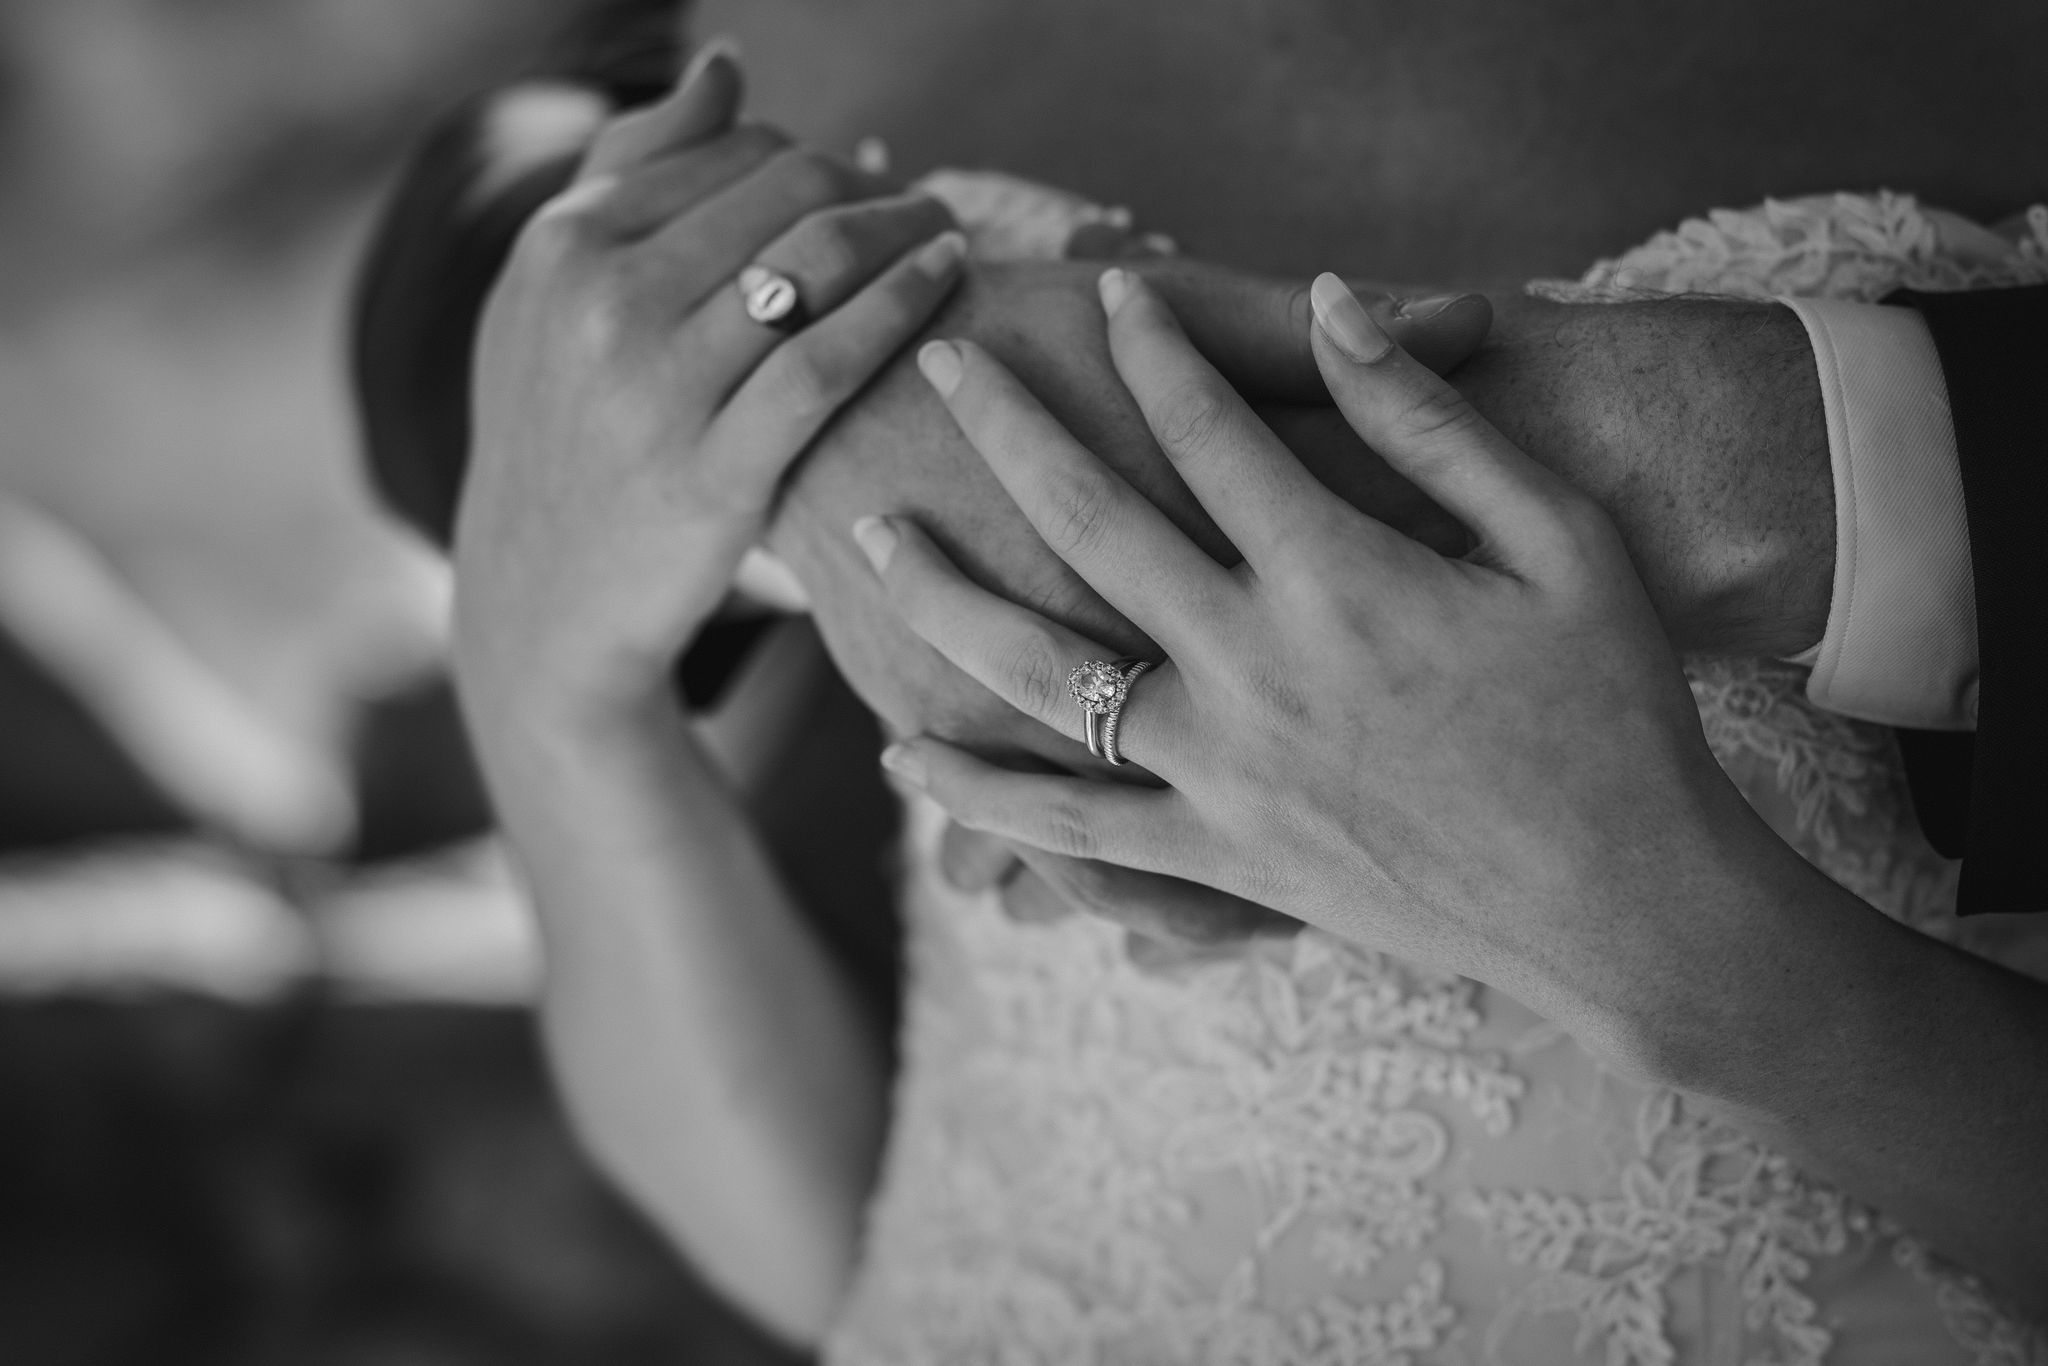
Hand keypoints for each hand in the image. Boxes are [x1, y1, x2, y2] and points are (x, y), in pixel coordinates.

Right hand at [451, 46, 964, 731]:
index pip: (734, 149)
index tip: (865, 187)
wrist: (544, 600)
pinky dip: (904, 303)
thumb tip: (727, 64)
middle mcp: (600, 300)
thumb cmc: (566, 430)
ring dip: (910, 229)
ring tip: (952, 238)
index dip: (820, 158)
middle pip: (788, 190)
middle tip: (925, 212)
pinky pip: (830, 359)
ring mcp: (653, 388)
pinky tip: (951, 280)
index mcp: (562, 241)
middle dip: (876, 188)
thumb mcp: (556, 292)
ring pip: (817, 260)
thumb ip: (634, 167)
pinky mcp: (712, 473)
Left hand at [860, 269, 1805, 1063]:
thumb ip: (1432, 420)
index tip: (1105, 288)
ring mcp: (1222, 774)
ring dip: (940, 594)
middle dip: (1005, 423)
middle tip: (936, 356)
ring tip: (869, 534)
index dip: (1153, 343)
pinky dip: (980, 799)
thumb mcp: (1557, 537)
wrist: (1625, 904)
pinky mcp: (1218, 862)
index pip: (1208, 425)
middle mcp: (1253, 669)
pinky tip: (905, 757)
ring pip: (1039, 675)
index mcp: (1339, 578)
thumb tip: (1336, 299)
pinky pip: (1072, 832)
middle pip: (1088, 521)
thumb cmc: (1613, 708)